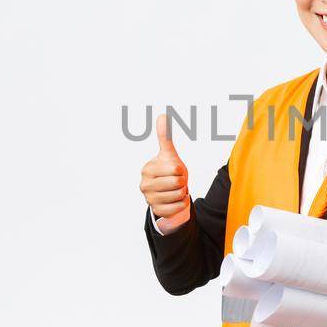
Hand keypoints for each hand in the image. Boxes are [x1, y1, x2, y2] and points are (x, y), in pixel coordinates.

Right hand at [139, 113, 188, 228]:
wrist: (170, 192)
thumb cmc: (169, 172)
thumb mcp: (169, 155)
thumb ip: (165, 137)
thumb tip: (162, 115)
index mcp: (147, 169)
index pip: (175, 169)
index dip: (180, 170)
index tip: (174, 172)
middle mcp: (144, 185)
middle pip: (177, 183)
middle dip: (181, 182)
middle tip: (176, 182)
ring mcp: (149, 199)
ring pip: (178, 195)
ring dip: (182, 193)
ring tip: (175, 190)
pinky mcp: (157, 211)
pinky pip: (178, 207)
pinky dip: (182, 204)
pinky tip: (176, 200)